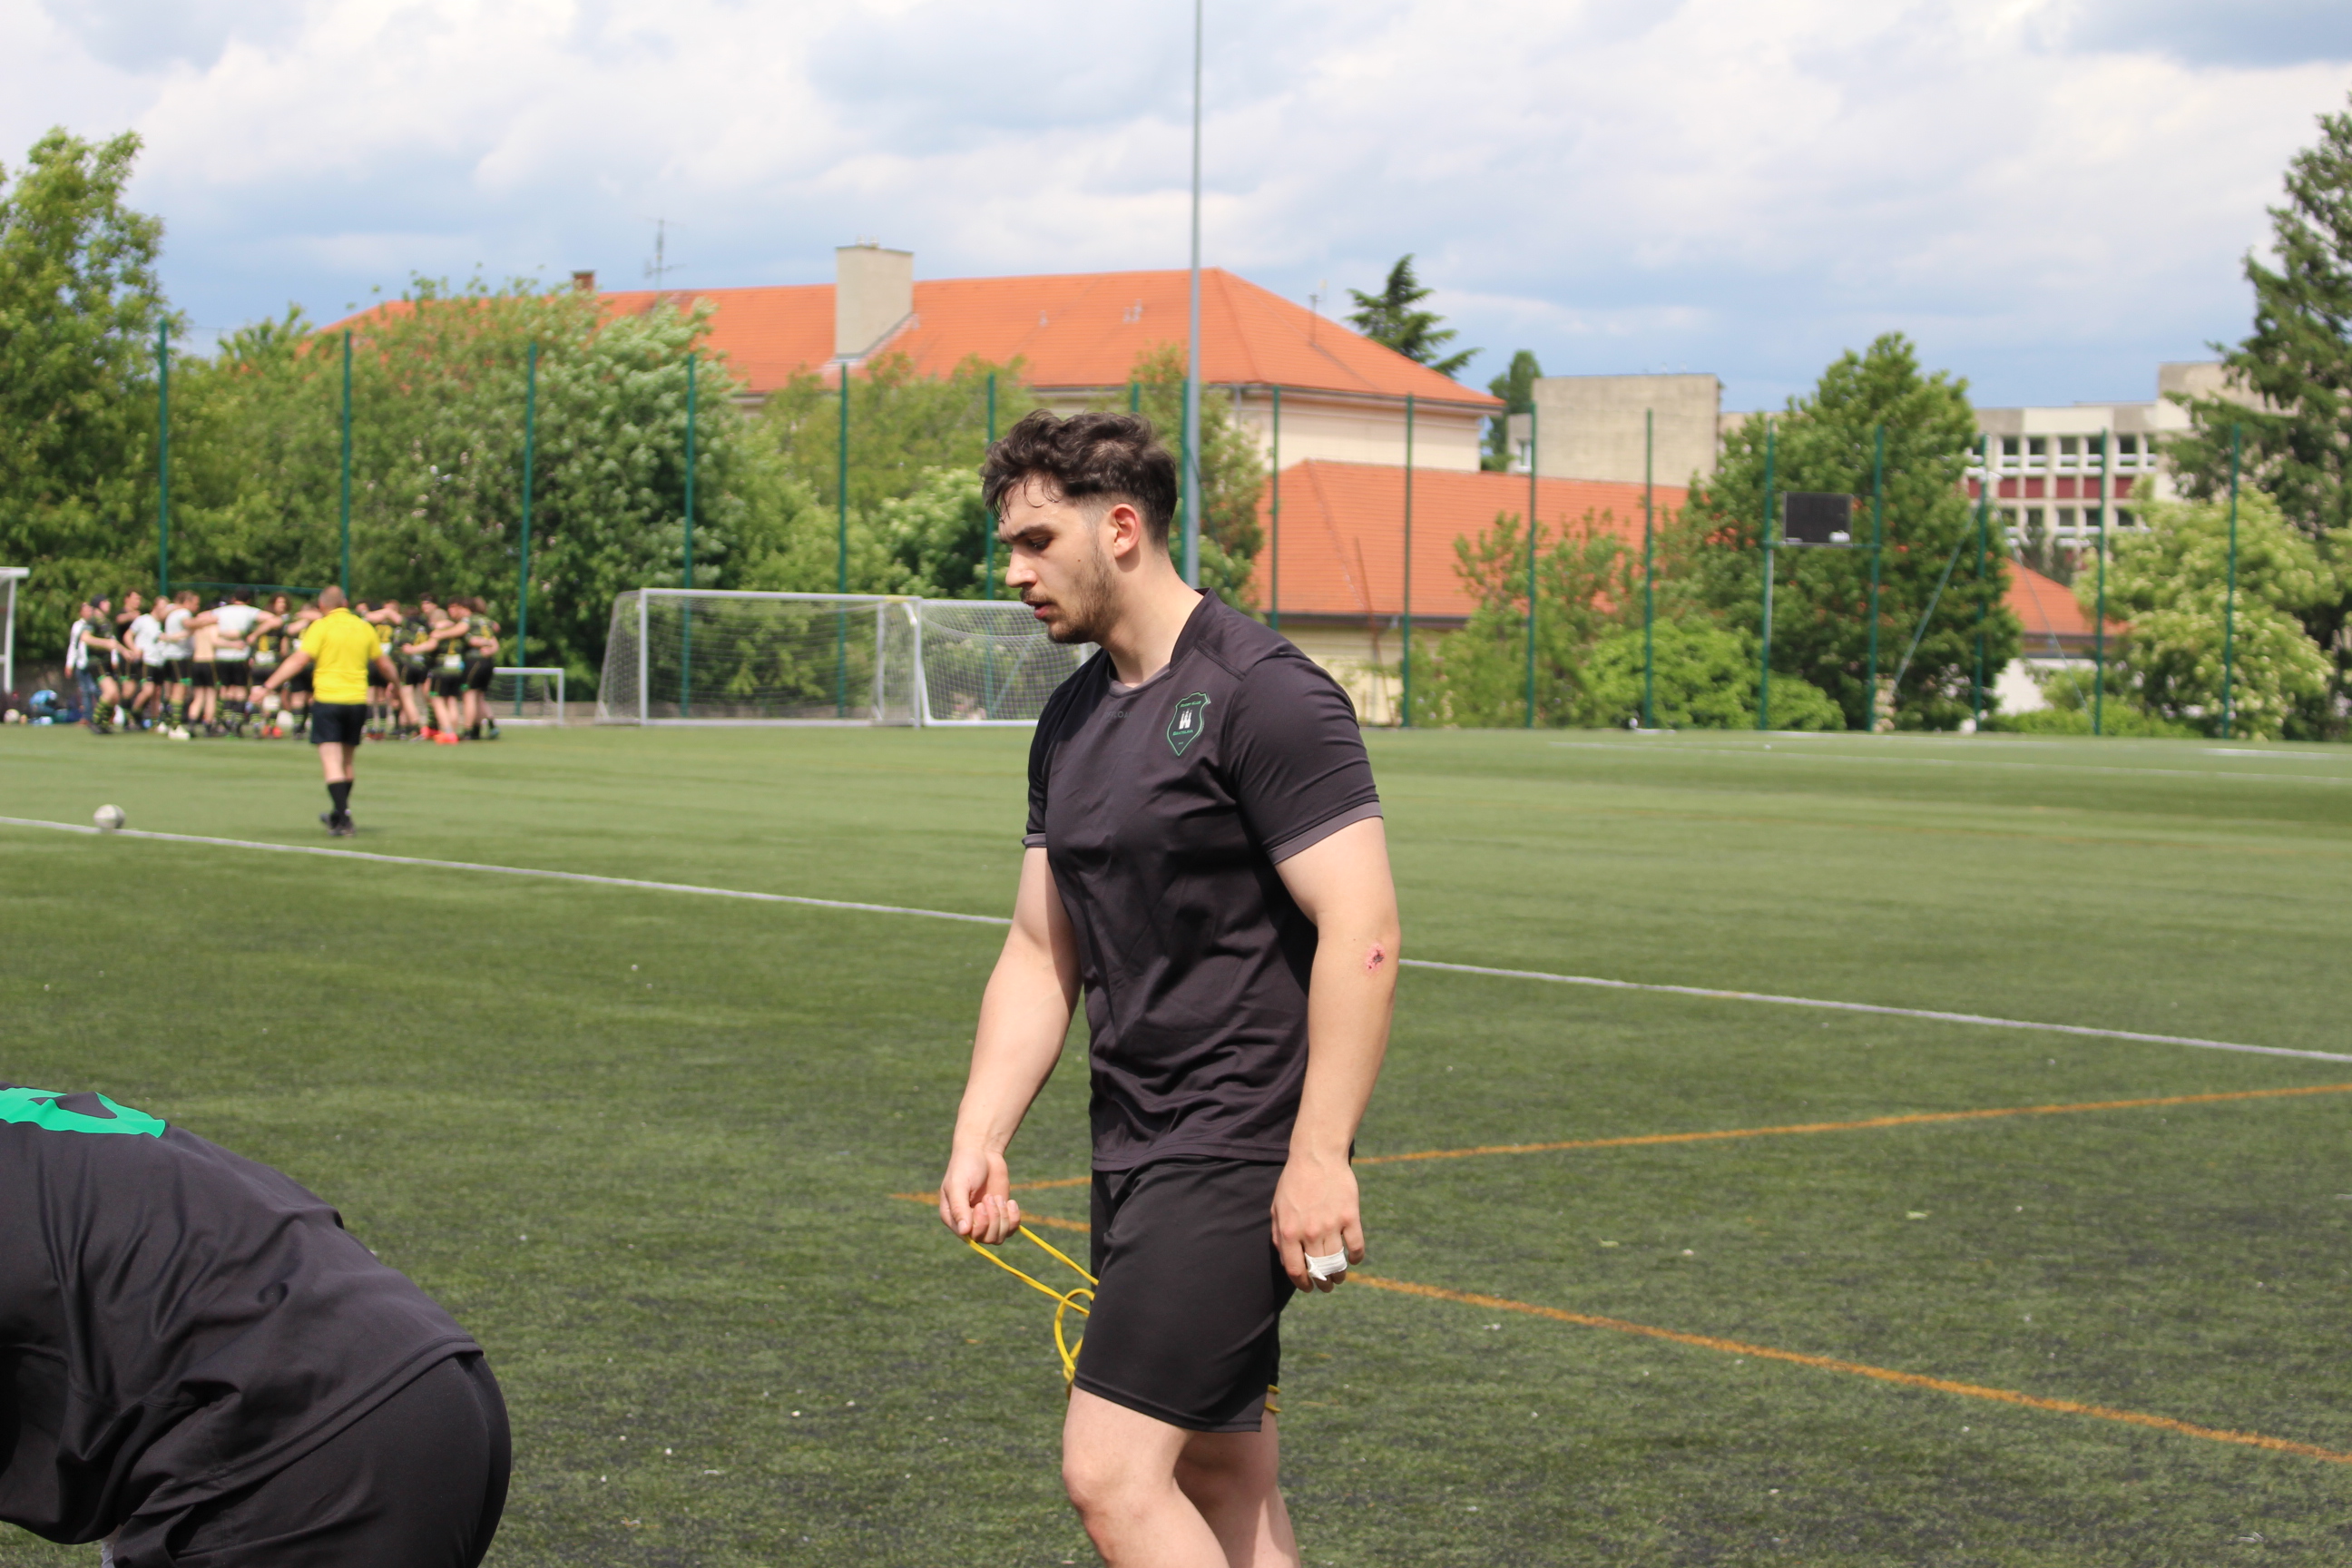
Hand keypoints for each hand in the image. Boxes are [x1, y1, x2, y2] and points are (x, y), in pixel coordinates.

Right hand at [938, 1146, 1021, 1244]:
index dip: (980, 1224)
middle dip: (993, 1218)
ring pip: (999, 1237)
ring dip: (1003, 1217)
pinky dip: (1014, 1218)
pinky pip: (1011, 1230)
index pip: (969, 1236)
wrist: (982, 1152)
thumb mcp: (958, 1185)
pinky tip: (1011, 1202)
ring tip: (998, 1197)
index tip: (981, 1203)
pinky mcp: (1001, 1215)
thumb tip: (964, 1232)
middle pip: (986, 1238)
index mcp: (953, 1218)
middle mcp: (969, 1223)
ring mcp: (986, 1221)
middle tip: (990, 1197)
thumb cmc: (965, 1166)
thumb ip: (959, 1208)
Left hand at [1272, 1150, 1364, 1292]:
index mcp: (1289, 1232)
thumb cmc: (1294, 1183)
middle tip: (1327, 1286)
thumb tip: (1286, 1262)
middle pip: (1320, 1271)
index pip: (1296, 1270)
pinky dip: (1356, 1257)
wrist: (1317, 1156)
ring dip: (1339, 1275)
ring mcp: (1332, 1225)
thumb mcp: (1277, 1209)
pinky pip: (1356, 1247)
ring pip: (1338, 1263)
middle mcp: (1310, 1232)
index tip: (1309, 1287)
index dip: (1303, 1284)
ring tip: (1339, 1276)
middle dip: (1323, 1284)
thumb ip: (1278, 1236)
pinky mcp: (1351, 1217)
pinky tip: (1353, 1259)